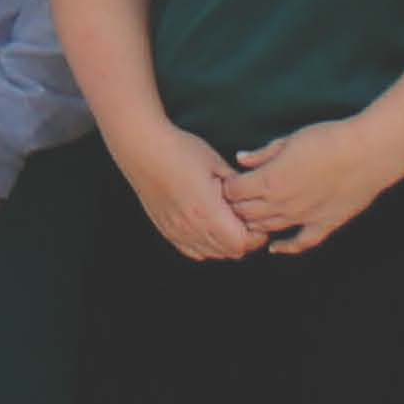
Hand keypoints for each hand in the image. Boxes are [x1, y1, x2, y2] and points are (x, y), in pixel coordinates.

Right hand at [108, 122, 258, 263]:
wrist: (143, 149)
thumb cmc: (181, 151)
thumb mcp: (218, 164)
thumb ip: (238, 188)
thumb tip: (253, 199)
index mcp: (209, 212)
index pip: (243, 243)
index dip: (257, 235)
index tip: (259, 220)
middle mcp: (192, 227)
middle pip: (231, 252)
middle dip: (246, 240)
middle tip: (249, 221)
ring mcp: (177, 231)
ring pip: (213, 254)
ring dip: (226, 244)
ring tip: (230, 224)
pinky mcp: (167, 230)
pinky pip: (193, 251)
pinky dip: (206, 246)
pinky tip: (209, 229)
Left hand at [221, 117, 396, 254]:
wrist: (367, 152)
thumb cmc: (328, 139)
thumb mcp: (289, 140)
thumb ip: (262, 154)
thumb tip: (241, 159)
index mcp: (269, 180)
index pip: (233, 192)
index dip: (229, 186)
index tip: (233, 180)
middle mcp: (281, 204)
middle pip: (245, 213)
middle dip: (237, 206)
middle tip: (240, 198)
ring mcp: (302, 218)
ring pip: (267, 229)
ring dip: (256, 224)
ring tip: (254, 215)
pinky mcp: (324, 225)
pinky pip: (299, 244)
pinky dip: (285, 248)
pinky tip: (275, 248)